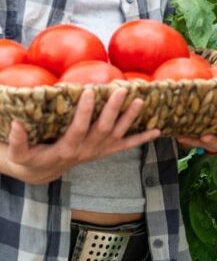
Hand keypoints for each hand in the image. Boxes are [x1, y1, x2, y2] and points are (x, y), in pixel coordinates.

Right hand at [0, 87, 159, 184]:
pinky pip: (127, 146)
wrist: (43, 172)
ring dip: (131, 118)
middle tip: (121, 89)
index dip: (84, 111)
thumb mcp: (19, 154)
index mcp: (67, 148)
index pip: (78, 128)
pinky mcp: (106, 151)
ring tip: (140, 101)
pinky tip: (158, 131)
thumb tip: (15, 124)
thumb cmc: (31, 158)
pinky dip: (142, 139)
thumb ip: (17, 141)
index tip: (88, 91)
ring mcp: (99, 151)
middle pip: (103, 128)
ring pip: (118, 134)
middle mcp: (87, 150)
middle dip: (113, 109)